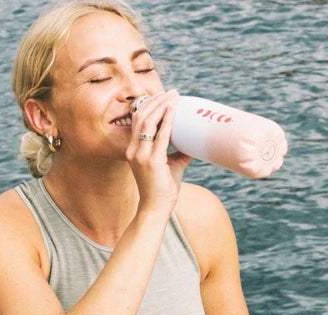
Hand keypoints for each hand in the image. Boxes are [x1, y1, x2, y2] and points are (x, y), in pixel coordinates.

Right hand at [126, 90, 191, 211]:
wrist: (156, 209)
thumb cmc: (162, 190)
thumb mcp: (171, 166)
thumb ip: (179, 153)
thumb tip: (194, 144)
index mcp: (134, 149)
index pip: (138, 120)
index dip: (150, 105)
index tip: (164, 96)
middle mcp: (133, 150)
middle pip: (141, 116)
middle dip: (157, 101)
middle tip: (172, 92)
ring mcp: (140, 155)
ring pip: (148, 122)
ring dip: (162, 106)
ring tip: (174, 97)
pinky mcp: (151, 161)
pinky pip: (159, 135)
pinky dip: (167, 121)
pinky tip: (174, 111)